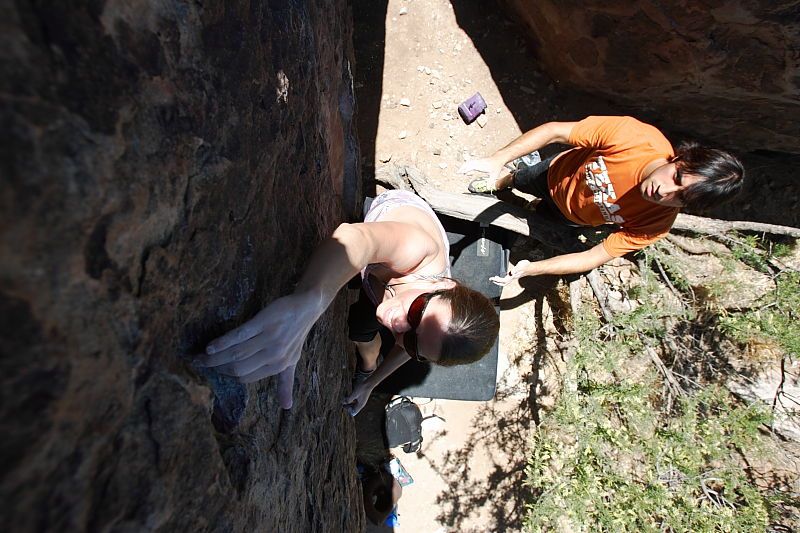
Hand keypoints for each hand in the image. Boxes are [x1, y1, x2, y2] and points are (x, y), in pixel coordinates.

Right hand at [195, 291, 321, 408]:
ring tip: (199, 356)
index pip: (245, 377)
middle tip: (199, 363)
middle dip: (216, 368)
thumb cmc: (296, 335)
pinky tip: (210, 347)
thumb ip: (285, 383)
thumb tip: (286, 407)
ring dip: (215, 357)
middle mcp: (274, 355)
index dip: (227, 375)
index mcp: (278, 366)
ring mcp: (269, 338)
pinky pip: (239, 335)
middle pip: (238, 368)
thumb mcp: (293, 361)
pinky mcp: (264, 322)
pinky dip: (222, 342)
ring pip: (236, 353)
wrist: (307, 307)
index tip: (213, 370)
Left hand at [342, 380, 374, 416]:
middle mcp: (361, 404)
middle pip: (353, 408)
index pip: (353, 412)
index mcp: (360, 405)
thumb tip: (343, 403)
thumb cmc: (362, 388)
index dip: (348, 410)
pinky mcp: (361, 397)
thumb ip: (349, 399)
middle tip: (342, 402)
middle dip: (348, 406)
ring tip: (344, 399)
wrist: (369, 382)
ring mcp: (361, 400)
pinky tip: (348, 395)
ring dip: (349, 402)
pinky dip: (351, 399)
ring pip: (354, 404)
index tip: (345, 405)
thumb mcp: (354, 394)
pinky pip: (355, 400)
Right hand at [458, 155, 505, 180]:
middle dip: (462, 168)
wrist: (498, 159)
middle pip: (468, 164)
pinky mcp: (478, 161)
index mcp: (481, 165)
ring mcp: (478, 161)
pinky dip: (467, 165)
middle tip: (457, 173)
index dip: (466, 169)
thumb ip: (491, 182)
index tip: (462, 173)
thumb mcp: (494, 175)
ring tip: (460, 171)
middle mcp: (478, 162)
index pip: (471, 167)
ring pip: (468, 163)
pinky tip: (466, 170)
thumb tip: (489, 188)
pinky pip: (470, 162)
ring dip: (464, 166)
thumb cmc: (496, 167)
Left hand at [489, 259, 533, 285]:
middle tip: (491, 279)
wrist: (531, 267)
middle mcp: (512, 277)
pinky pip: (507, 279)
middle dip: (496, 282)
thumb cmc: (526, 266)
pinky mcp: (514, 275)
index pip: (503, 280)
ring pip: (505, 282)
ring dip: (499, 281)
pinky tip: (501, 276)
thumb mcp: (520, 266)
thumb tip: (510, 273)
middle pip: (503, 283)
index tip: (492, 278)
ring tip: (494, 279)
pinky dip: (502, 279)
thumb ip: (515, 269)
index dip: (497, 280)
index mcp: (512, 276)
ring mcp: (513, 277)